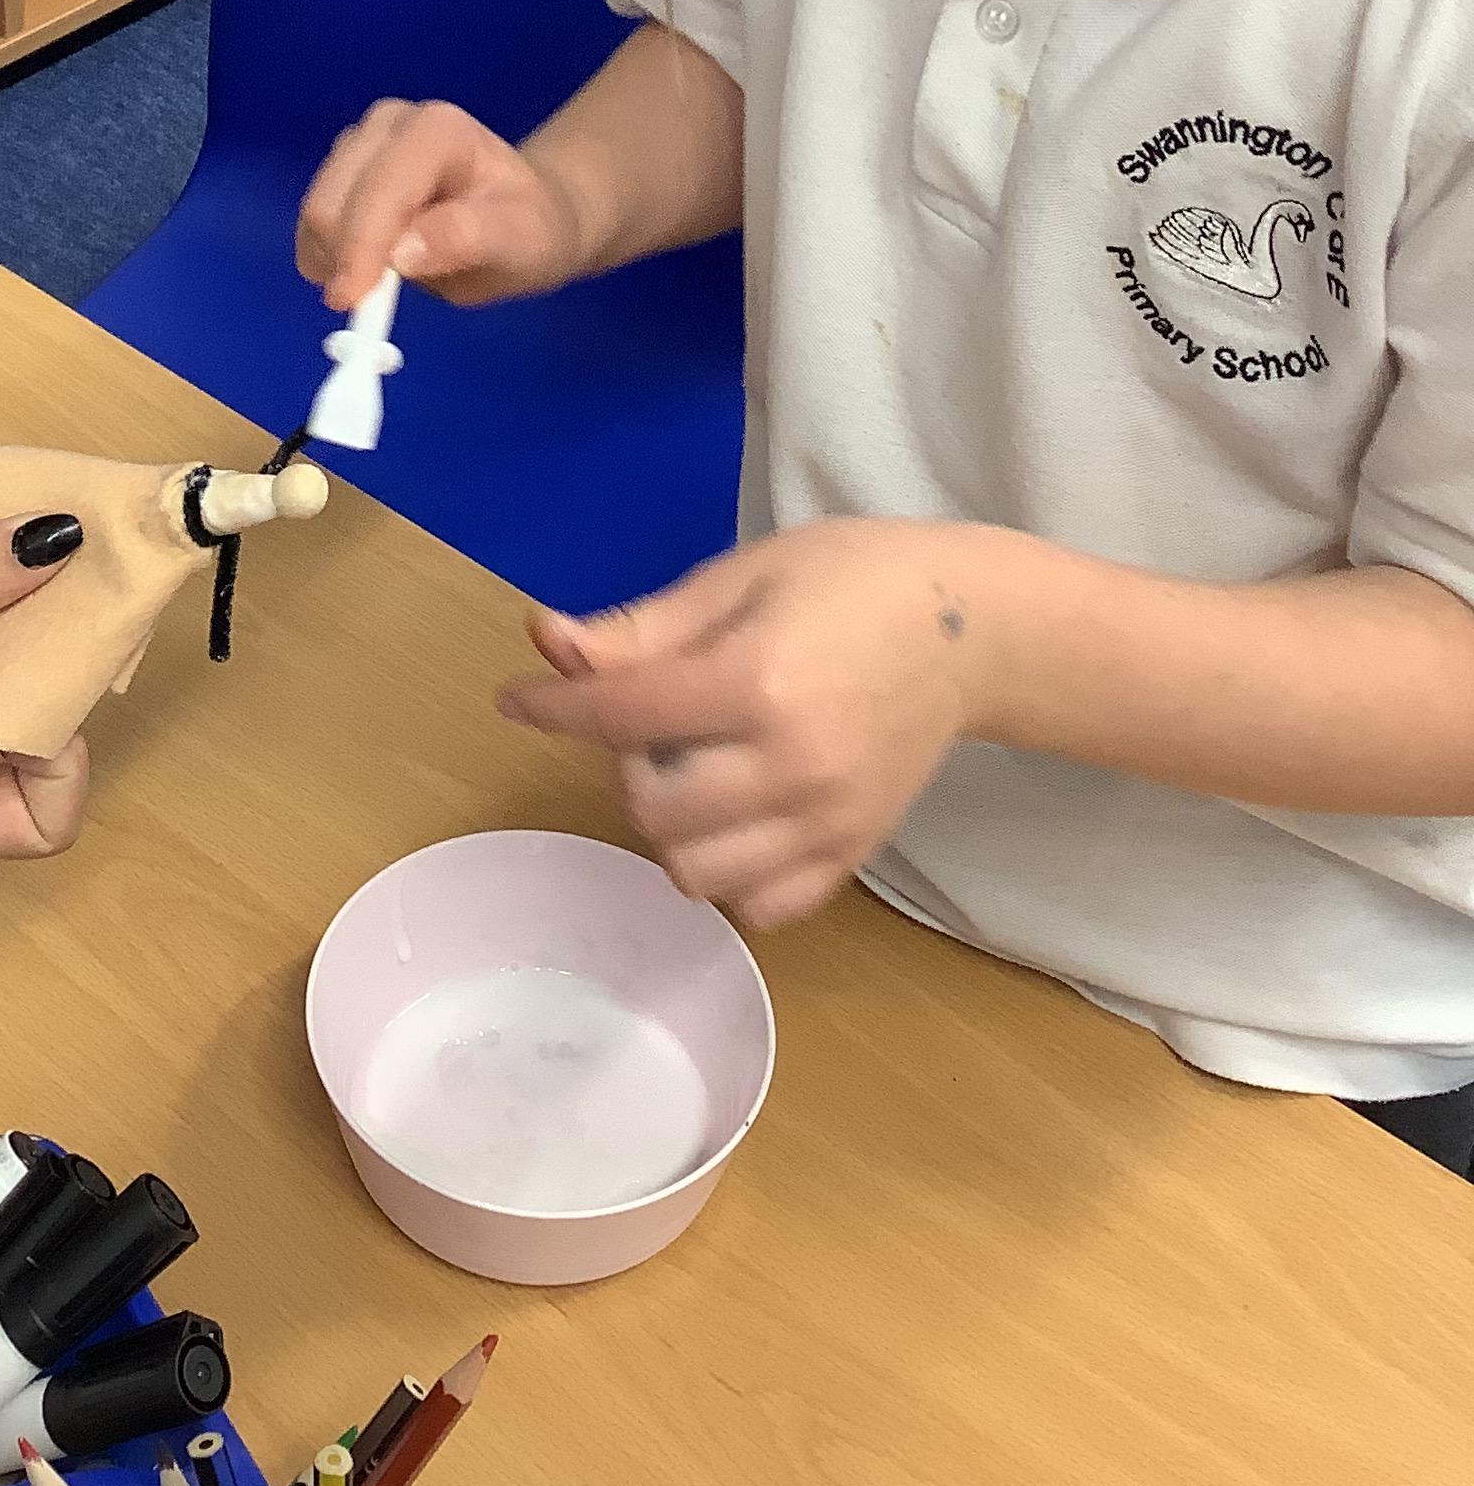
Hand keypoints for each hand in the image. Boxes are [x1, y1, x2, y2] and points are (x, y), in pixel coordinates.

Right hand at [296, 97, 588, 310]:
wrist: (524, 217)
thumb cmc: (527, 230)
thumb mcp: (519, 242)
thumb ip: (465, 240)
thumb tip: (401, 254)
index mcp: (437, 131)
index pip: (381, 187)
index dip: (360, 245)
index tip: (349, 301)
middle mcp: (390, 124)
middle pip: (332, 198)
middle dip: (344, 258)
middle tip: (374, 306)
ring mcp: (361, 141)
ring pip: (316, 210)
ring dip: (335, 260)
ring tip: (383, 285)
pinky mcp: (343, 166)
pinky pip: (314, 221)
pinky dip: (329, 256)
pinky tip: (367, 268)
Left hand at [497, 521, 990, 930]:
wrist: (968, 628)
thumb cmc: (848, 580)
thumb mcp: (740, 578)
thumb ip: (643, 629)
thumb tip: (546, 644)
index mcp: (756, 682)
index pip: (621, 716)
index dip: (553, 707)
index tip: (516, 700)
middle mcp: (791, 766)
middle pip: (651, 806)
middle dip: (628, 764)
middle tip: (656, 721)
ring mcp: (827, 821)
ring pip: (695, 871)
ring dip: (671, 825)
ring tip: (697, 769)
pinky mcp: (854, 855)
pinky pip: (760, 907)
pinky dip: (729, 873)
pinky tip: (735, 818)